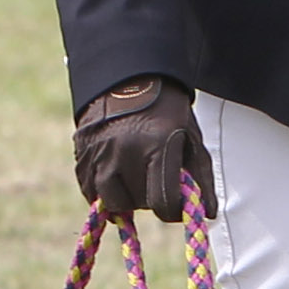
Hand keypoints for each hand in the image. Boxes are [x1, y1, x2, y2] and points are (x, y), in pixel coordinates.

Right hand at [73, 76, 215, 222]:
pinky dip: (103, 188)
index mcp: (156, 146)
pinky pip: (90, 189)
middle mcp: (124, 152)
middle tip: (154, 175)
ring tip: (134, 175)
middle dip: (150, 197)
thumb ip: (201, 177)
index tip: (175, 202)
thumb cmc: (165, 108)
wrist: (127, 75)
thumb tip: (208, 214)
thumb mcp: (190, 136)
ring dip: (125, 195)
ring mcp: (98, 153)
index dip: (172, 209)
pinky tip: (116, 170)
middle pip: (138, 203)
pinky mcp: (81, 153)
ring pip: (112, 201)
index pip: (163, 202)